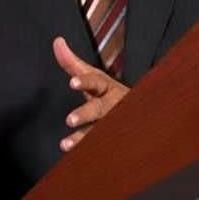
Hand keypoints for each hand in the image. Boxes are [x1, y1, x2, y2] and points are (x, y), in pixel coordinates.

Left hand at [53, 37, 127, 151]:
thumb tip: (57, 41)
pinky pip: (101, 145)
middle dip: (85, 113)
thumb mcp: (92, 76)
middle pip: (99, 108)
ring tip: (66, 145)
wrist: (141, 111)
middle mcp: (112, 104)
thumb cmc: (108, 92)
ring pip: (99, 130)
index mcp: (106, 86)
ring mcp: (113, 123)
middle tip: (70, 119)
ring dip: (83, 138)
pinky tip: (75, 157)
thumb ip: (72, 62)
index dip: (84, 82)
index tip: (72, 82)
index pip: (95, 81)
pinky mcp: (113, 139)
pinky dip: (89, 152)